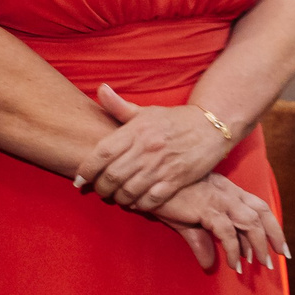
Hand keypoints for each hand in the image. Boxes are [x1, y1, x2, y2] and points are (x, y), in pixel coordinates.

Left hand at [77, 84, 229, 211]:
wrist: (214, 126)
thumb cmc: (176, 120)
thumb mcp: (147, 111)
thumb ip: (120, 106)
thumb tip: (100, 90)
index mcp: (136, 131)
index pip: (101, 154)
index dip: (86, 170)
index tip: (80, 180)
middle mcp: (147, 149)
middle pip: (111, 176)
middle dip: (101, 188)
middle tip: (100, 190)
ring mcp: (162, 165)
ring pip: (128, 191)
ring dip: (118, 198)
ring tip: (117, 197)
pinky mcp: (178, 179)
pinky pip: (151, 199)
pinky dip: (140, 204)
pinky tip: (137, 201)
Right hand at [153, 173, 288, 274]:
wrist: (147, 182)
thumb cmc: (166, 197)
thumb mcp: (187, 221)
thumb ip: (201, 241)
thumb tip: (210, 264)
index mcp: (228, 191)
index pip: (258, 207)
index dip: (272, 225)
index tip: (279, 244)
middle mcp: (229, 194)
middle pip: (262, 212)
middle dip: (275, 234)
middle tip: (282, 255)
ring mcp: (219, 200)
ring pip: (250, 223)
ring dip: (258, 245)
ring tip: (261, 264)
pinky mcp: (206, 208)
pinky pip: (227, 232)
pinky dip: (234, 249)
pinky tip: (234, 264)